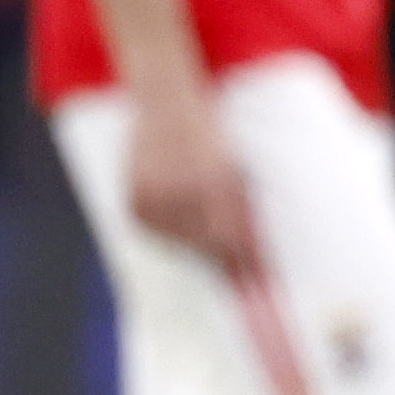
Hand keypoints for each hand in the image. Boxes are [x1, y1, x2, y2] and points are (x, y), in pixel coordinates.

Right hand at [123, 76, 256, 270]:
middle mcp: (183, 194)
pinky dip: (170, 232)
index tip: (261, 291)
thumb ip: (241, 212)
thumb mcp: (234, 170)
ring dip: (196, 242)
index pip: (234, 240)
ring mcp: (155, 199)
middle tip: (241, 272)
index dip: (248, 267)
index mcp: (215, 186)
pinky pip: (156, 234)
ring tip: (200, 222)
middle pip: (209, 247)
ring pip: (183, 243)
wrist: (165, 103)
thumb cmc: (209, 134)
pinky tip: (177, 216)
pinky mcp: (133, 202)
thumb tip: (248, 255)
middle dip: (225, 258)